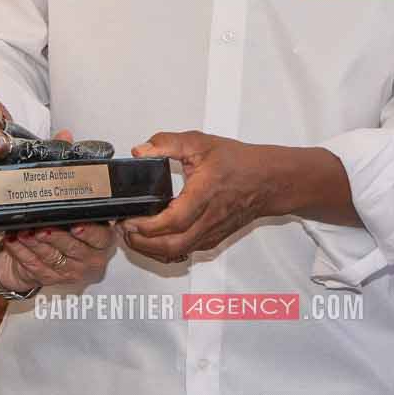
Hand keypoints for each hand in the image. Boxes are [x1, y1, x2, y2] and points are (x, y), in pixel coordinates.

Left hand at [0, 222, 117, 293]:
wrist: (53, 256)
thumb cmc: (69, 232)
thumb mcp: (80, 219)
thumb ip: (78, 211)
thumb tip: (64, 194)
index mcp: (102, 242)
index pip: (99, 237)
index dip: (88, 232)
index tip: (76, 226)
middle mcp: (90, 259)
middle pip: (73, 248)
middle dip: (55, 236)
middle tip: (42, 228)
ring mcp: (70, 272)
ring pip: (51, 257)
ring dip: (35, 244)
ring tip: (24, 232)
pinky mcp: (50, 278)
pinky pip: (34, 264)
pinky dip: (21, 251)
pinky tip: (13, 240)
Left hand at [121, 132, 280, 262]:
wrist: (268, 180)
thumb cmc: (240, 163)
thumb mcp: (201, 142)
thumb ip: (168, 143)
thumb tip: (140, 150)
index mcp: (204, 194)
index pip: (172, 221)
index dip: (146, 226)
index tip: (128, 219)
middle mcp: (209, 218)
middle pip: (172, 245)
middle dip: (142, 244)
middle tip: (124, 231)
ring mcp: (212, 231)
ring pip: (178, 252)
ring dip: (152, 249)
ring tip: (133, 237)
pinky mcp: (213, 237)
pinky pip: (186, 250)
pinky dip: (166, 250)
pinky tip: (154, 240)